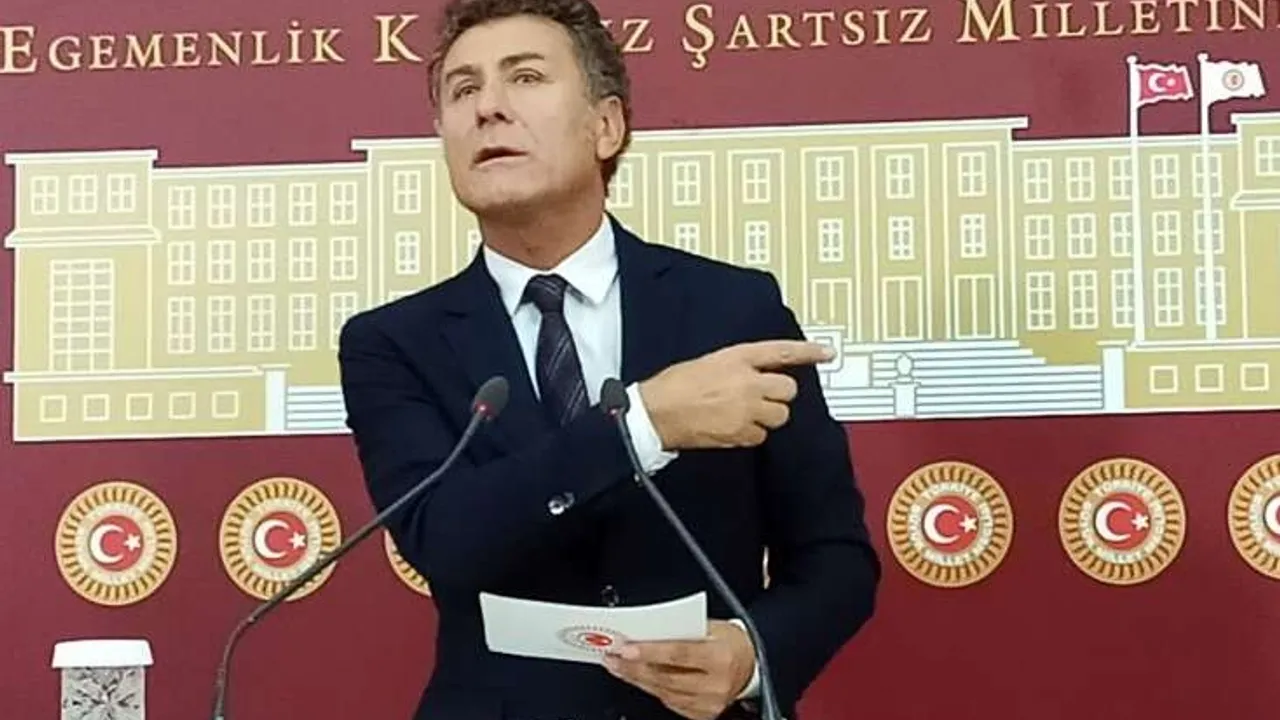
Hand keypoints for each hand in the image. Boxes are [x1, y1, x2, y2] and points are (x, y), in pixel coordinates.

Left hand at [603, 620, 755, 719]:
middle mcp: (716, 684)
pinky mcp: (702, 714)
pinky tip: (637, 678)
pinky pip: (669, 702)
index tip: (624, 647)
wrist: (753, 664)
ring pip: (662, 691)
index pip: (678, 653)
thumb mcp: (710, 627)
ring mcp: (709, 703)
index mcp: (720, 657)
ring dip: (636, 678)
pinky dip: (651, 688)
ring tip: (617, 665)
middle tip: (611, 654)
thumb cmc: (730, 642)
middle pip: (665, 676)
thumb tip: (644, 632)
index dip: (649, 651)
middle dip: (633, 666)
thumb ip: (680, 631)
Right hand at [639, 339, 832, 448]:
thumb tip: (760, 375)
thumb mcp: (710, 362)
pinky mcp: (740, 433)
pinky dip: (752, 434)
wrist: (655, 413)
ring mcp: (746, 408)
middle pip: (789, 390)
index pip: (782, 352)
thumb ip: (739, 366)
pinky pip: (762, 436)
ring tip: (743, 413)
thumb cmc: (675, 386)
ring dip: (768, 416)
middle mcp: (747, 381)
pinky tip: (733, 428)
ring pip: (780, 416)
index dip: (809, 352)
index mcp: (738, 357)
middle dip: (778, 395)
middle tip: (761, 397)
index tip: (828, 353)